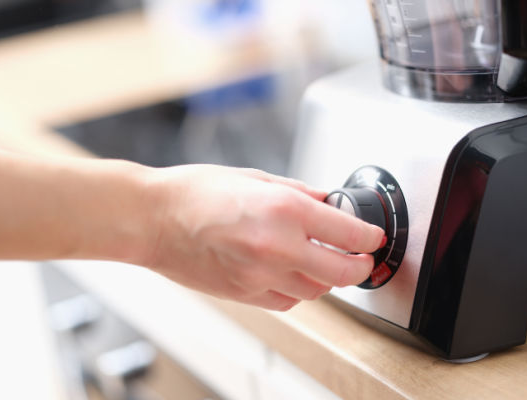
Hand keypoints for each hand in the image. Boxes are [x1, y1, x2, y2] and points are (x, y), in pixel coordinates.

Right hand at [140, 165, 384, 310]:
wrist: (154, 220)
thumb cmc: (195, 192)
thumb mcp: (254, 177)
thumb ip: (298, 191)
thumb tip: (326, 200)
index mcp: (284, 209)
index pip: (349, 233)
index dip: (369, 238)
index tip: (372, 237)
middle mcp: (278, 246)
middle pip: (342, 272)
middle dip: (360, 266)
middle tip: (362, 258)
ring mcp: (261, 275)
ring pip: (317, 291)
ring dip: (329, 278)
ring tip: (325, 262)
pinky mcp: (246, 294)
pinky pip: (288, 301)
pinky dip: (300, 290)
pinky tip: (294, 275)